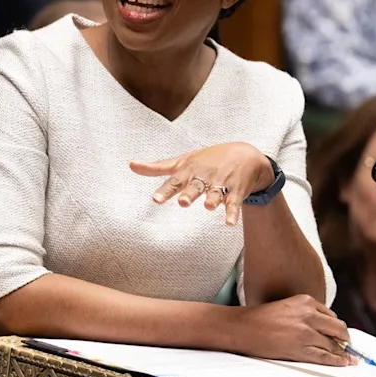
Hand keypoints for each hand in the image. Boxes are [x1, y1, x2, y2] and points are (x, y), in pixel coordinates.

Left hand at [130, 143, 274, 226]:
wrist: (244, 153)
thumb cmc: (207, 159)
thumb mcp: (182, 161)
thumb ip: (157, 167)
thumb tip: (131, 165)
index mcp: (189, 171)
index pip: (175, 181)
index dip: (165, 191)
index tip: (156, 199)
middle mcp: (204, 176)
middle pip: (195, 187)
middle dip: (190, 194)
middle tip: (183, 202)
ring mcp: (221, 183)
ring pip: (216, 193)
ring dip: (213, 199)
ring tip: (209, 206)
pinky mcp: (237, 190)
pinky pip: (233, 202)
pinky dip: (232, 213)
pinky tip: (229, 223)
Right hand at [228, 295, 352, 365]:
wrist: (244, 328)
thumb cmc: (261, 318)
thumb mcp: (288, 306)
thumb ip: (306, 313)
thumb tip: (324, 328)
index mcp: (306, 301)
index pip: (331, 316)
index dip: (336, 328)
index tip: (340, 335)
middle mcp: (309, 315)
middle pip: (339, 329)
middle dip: (344, 339)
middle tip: (346, 345)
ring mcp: (306, 332)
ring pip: (334, 344)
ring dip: (341, 352)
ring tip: (346, 357)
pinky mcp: (301, 349)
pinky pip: (326, 357)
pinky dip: (338, 361)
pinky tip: (344, 363)